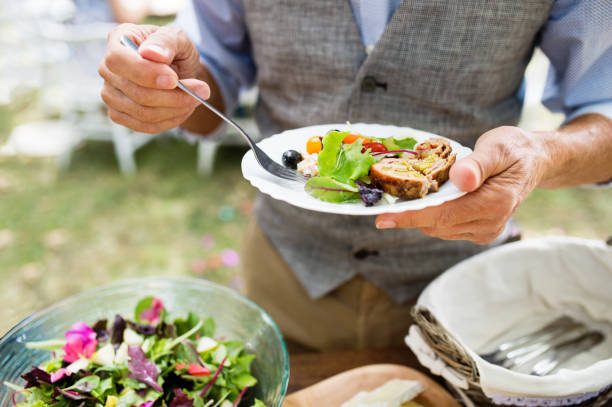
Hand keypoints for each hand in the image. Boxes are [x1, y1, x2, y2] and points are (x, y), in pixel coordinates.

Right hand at [98, 24, 209, 132]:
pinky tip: (184, 109)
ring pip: (143, 113)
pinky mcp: (118, 114)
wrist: (177, 70)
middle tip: (202, 91)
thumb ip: (166, 41)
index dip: (146, 73)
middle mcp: (106, 68)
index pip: (118, 61)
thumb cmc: (174, 50)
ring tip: (195, 99)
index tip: (174, 79)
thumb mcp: (178, 38)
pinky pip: (145, 126)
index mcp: (117, 40)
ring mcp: (110, 94)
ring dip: (176, 109)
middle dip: (174, 96)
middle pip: (136, 92)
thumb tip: (152, 53)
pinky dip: (170, 120)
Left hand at [375, 126, 549, 243]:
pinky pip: (446, 228)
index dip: (411, 217)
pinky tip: (425, 200)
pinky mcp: (480, 232)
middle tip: (385, 198)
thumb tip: (460, 179)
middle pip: (437, 225)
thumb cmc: (514, 149)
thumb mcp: (498, 147)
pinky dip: (431, 216)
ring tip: (405, 195)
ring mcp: (486, 231)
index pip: (444, 215)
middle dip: (409, 214)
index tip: (383, 219)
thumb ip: (478, 165)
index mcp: (496, 203)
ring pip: (439, 229)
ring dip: (419, 215)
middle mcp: (491, 223)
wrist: (533, 161)